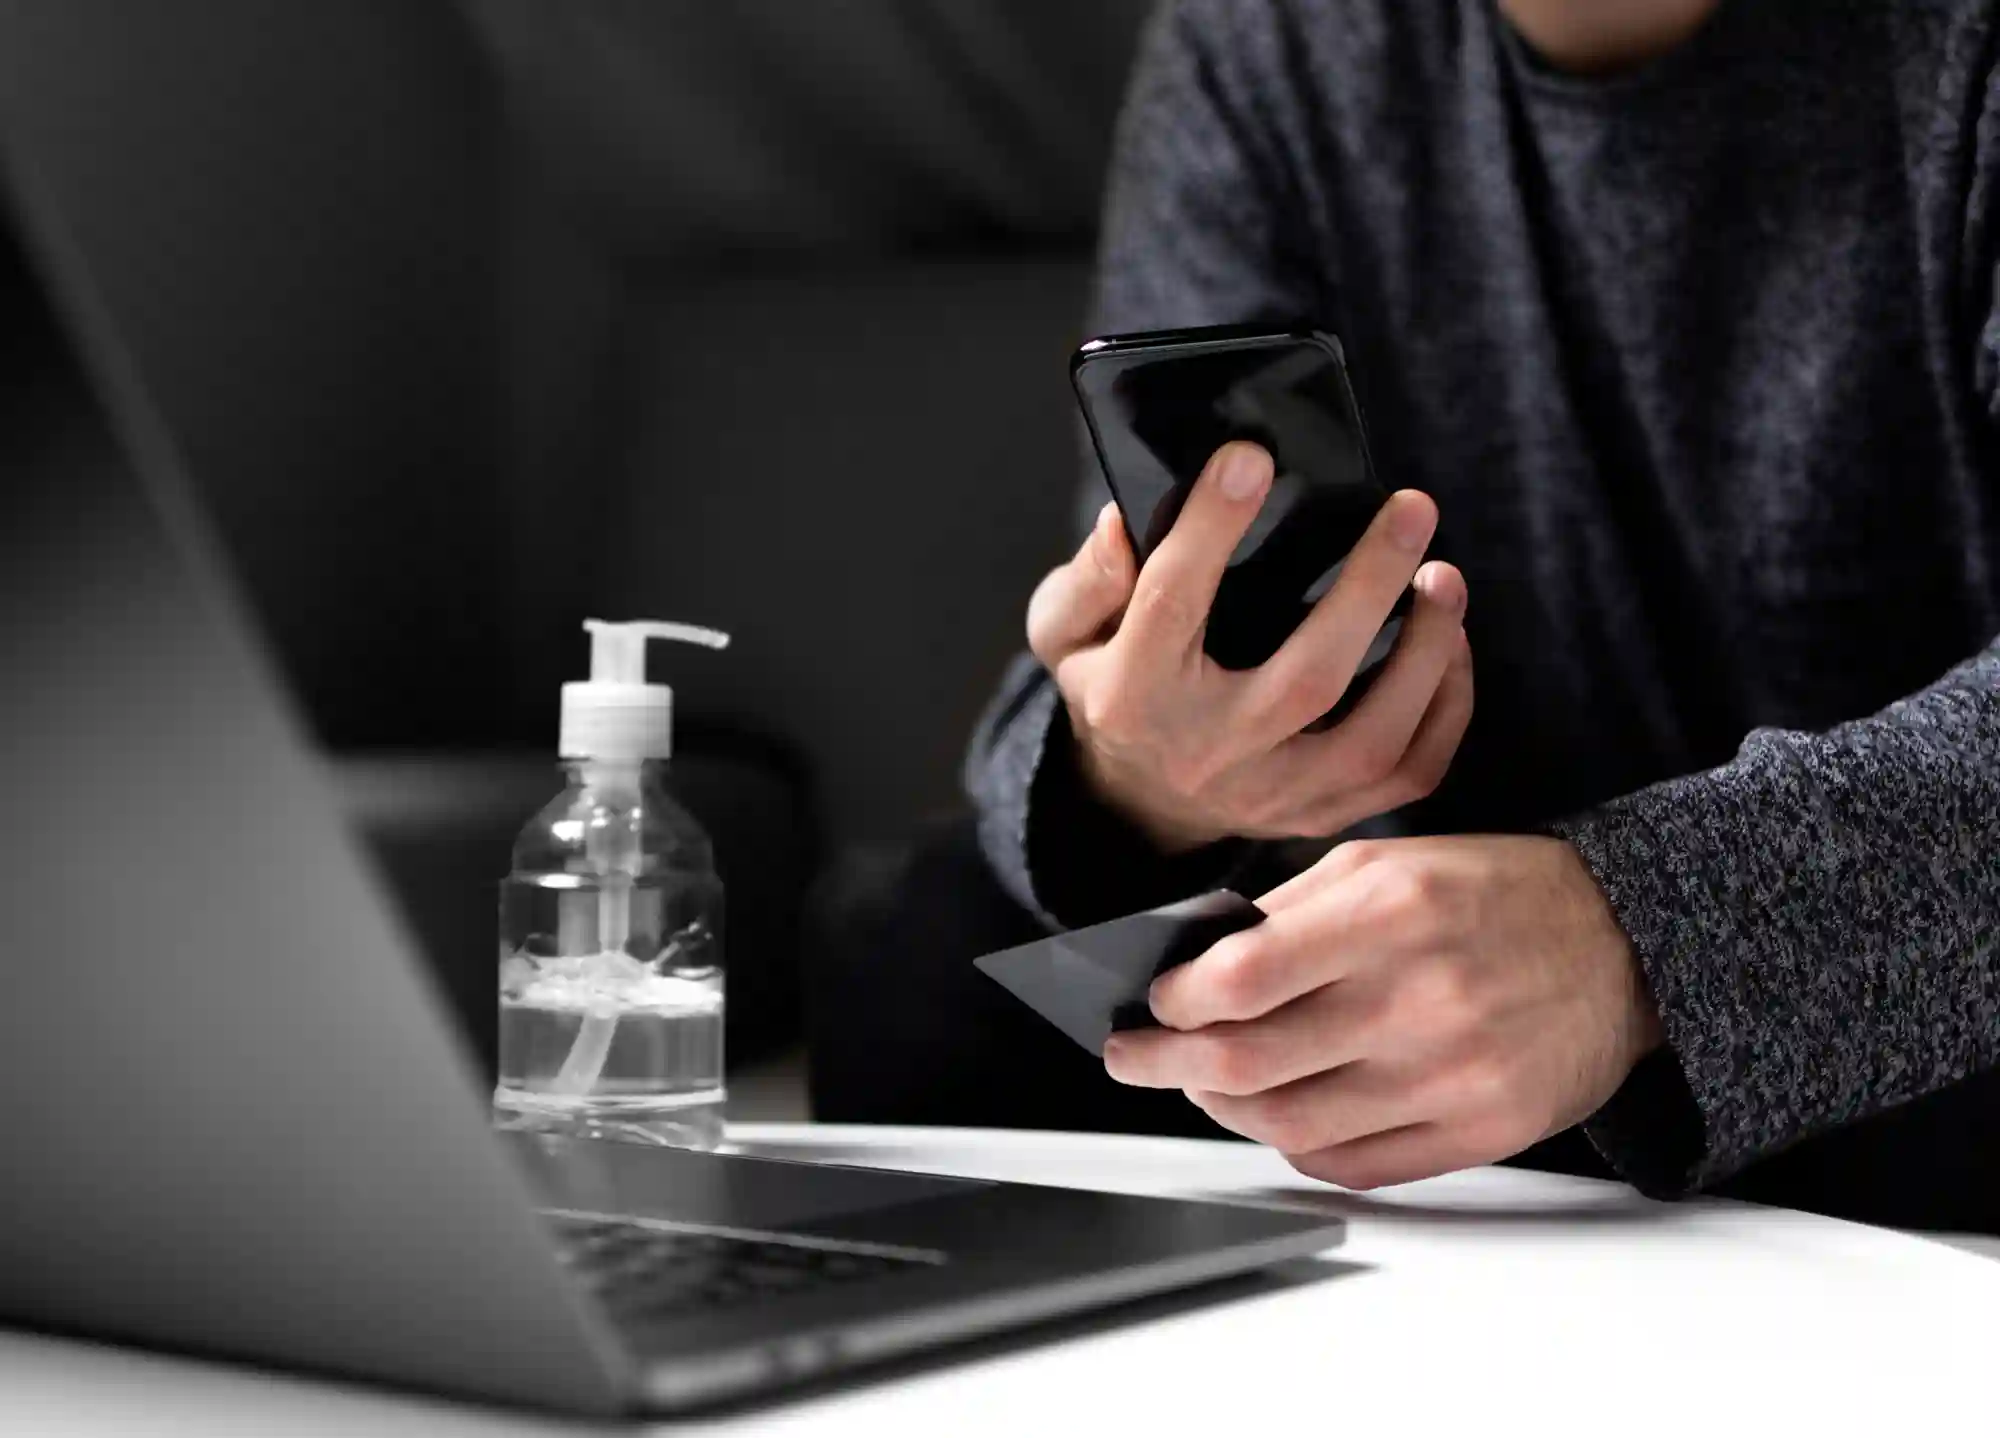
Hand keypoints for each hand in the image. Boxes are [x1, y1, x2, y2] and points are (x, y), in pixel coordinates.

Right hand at [1025, 441, 1472, 853]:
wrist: (1139, 805)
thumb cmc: (1113, 692)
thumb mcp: (1067, 633)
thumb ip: (1086, 580)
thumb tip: (1121, 525)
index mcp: (1135, 697)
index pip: (1172, 603)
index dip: (1213, 526)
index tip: (1250, 457)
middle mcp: (1211, 753)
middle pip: (1308, 678)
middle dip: (1368, 587)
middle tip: (1410, 511)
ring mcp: (1275, 795)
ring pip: (1373, 738)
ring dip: (1425, 653)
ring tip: (1444, 576)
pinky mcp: (1322, 814)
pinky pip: (1409, 773)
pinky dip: (1445, 708)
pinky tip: (1449, 645)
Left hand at [1101, 836, 1663, 1188]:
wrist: (1628, 946)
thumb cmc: (1495, 894)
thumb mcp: (1388, 862)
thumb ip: (1289, 912)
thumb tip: (1193, 964)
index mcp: (1390, 913)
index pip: (1240, 977)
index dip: (1174, 999)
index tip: (1151, 1000)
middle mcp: (1420, 999)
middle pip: (1247, 1062)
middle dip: (1165, 1064)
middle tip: (1134, 1056)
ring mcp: (1452, 1075)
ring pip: (1289, 1125)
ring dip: (1222, 1108)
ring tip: (1202, 1082)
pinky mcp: (1479, 1132)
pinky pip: (1352, 1164)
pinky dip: (1295, 1145)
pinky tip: (1278, 1115)